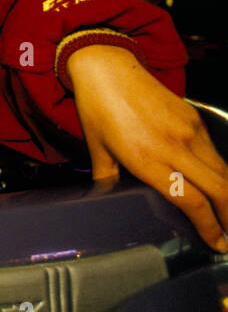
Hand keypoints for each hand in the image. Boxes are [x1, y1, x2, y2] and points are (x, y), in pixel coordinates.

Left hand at [69, 44, 227, 251]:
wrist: (108, 67)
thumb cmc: (97, 109)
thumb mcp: (96, 149)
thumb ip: (108, 178)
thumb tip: (108, 199)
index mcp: (148, 159)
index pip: (191, 201)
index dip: (209, 226)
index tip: (217, 244)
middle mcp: (175, 147)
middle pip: (220, 190)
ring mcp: (189, 131)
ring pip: (223, 171)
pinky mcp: (195, 118)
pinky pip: (215, 152)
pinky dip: (220, 172)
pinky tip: (216, 184)